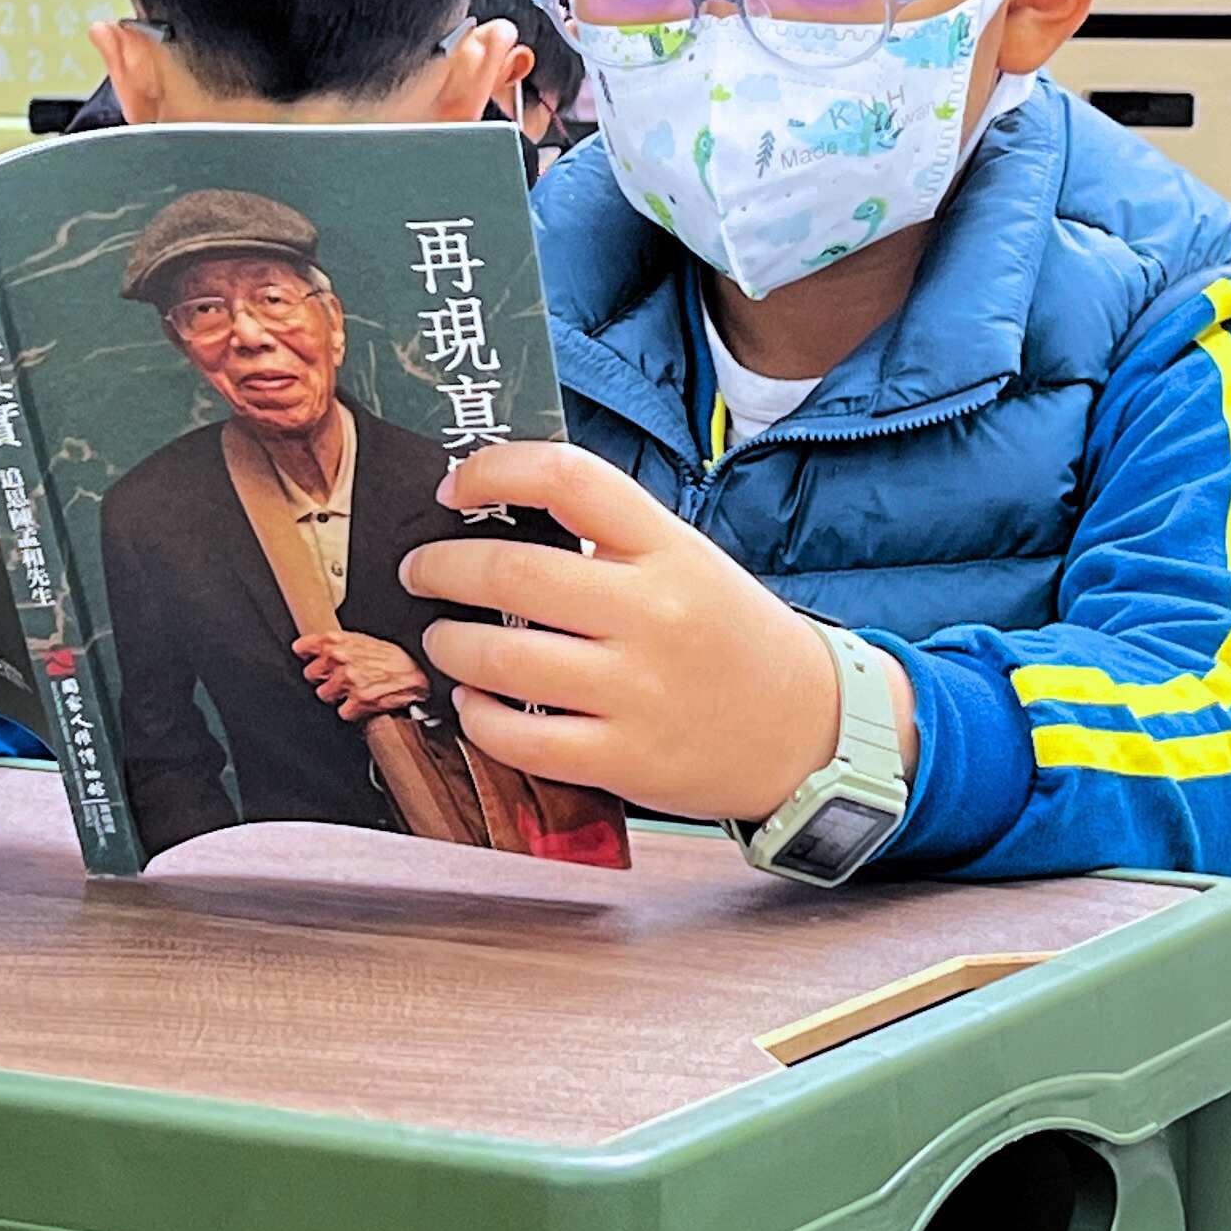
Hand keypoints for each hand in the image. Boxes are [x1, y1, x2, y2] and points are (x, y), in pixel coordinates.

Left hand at [295, 624, 431, 719]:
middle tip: (337, 678)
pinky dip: (352, 710)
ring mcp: (348, 681)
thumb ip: (341, 644)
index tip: (306, 656)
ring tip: (353, 690)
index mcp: (339, 640)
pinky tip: (362, 702)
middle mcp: (340, 659)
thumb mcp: (365, 639)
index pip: (303, 646)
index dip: (305, 653)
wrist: (420, 669)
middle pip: (310, 674)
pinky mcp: (358, 701)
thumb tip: (322, 649)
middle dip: (322, 677)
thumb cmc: (396, 655)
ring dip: (337, 695)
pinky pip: (342, 712)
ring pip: (323, 695)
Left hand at [397, 441, 898, 823]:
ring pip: (502, 662)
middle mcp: (653, 612)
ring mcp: (639, 690)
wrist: (811, 727)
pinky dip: (477, 718)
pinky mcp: (627, 759)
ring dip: (448, 644)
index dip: (493, 470)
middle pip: (512, 572)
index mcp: (668, 547)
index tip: (454, 487)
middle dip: (441, 568)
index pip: (568, 478)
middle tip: (419, 570)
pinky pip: (521, 738)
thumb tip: (498, 510)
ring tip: (441, 639)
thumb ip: (609, 535)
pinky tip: (472, 704)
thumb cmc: (731, 634)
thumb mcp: (687, 559)